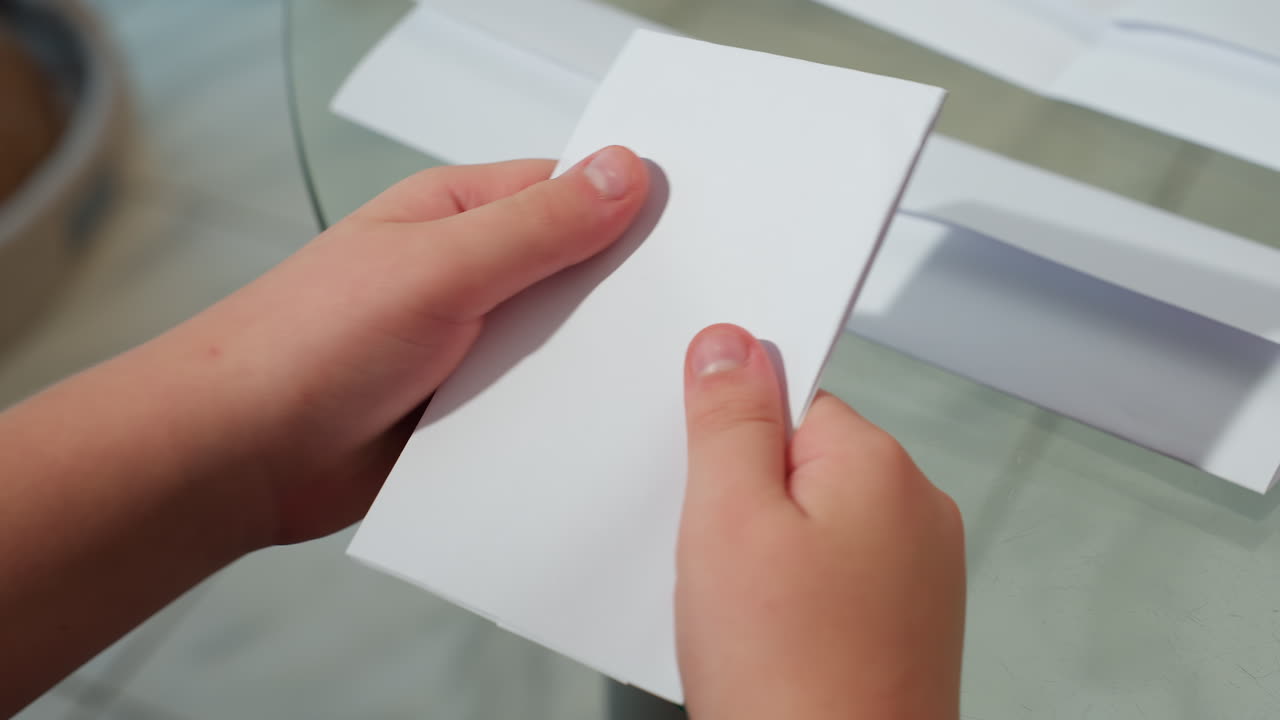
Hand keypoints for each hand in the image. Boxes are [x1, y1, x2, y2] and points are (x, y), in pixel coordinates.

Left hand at [166, 146, 649, 545]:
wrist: (236, 457)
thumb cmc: (304, 342)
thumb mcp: (435, 268)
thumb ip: (535, 226)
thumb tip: (622, 171)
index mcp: (458, 216)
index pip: (571, 193)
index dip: (634, 209)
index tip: (697, 232)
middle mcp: (470, 276)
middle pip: (576, 275)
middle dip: (623, 298)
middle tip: (693, 318)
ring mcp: (470, 348)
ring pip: (561, 348)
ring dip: (592, 366)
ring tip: (657, 384)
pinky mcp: (468, 414)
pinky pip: (537, 409)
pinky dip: (564, 419)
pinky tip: (599, 434)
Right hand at [675, 324, 965, 718]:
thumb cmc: (791, 682)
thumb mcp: (727, 521)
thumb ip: (729, 421)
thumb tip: (731, 343)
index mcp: (879, 467)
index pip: (792, 396)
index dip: (730, 435)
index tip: (700, 475)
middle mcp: (914, 513)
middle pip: (802, 460)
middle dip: (742, 499)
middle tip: (713, 559)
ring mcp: (914, 576)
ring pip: (812, 523)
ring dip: (762, 554)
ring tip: (737, 613)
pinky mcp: (900, 626)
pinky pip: (829, 578)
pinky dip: (789, 598)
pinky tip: (763, 639)